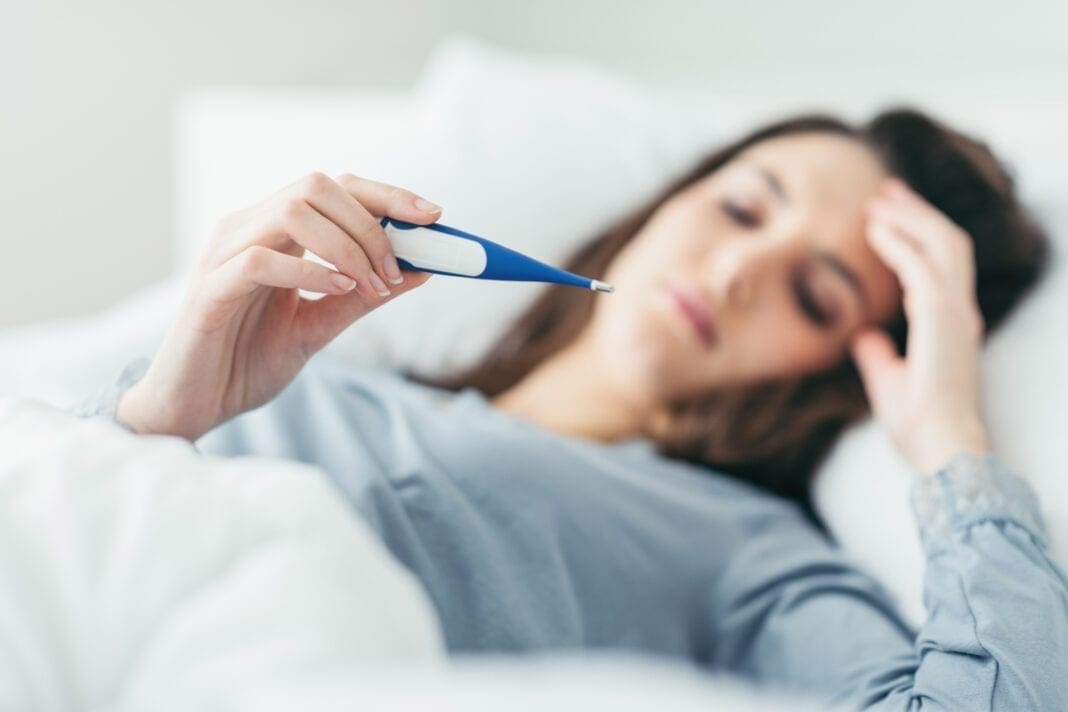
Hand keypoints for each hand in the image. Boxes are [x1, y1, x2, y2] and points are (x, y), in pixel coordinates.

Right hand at [117, 173, 439, 440]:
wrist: (196, 406)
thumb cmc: (249, 362)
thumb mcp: (320, 327)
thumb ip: (362, 298)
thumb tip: (421, 271)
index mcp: (273, 232)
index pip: (334, 189)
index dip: (385, 194)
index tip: (433, 215)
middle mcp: (247, 229)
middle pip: (317, 186)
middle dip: (371, 222)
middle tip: (397, 268)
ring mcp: (224, 254)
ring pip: (292, 211)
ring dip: (347, 245)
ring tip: (372, 284)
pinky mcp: (210, 289)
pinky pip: (261, 259)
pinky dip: (309, 270)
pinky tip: (339, 288)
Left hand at [850, 179, 988, 475]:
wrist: (937, 446)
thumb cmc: (918, 424)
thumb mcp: (889, 381)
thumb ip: (879, 355)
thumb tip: (863, 336)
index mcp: (952, 324)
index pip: (942, 264)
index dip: (918, 233)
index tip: (888, 214)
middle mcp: (960, 312)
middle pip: (947, 243)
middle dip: (917, 212)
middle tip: (885, 190)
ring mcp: (956, 313)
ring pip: (942, 244)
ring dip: (910, 217)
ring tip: (879, 200)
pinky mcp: (943, 320)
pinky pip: (922, 267)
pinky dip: (900, 244)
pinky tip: (876, 230)